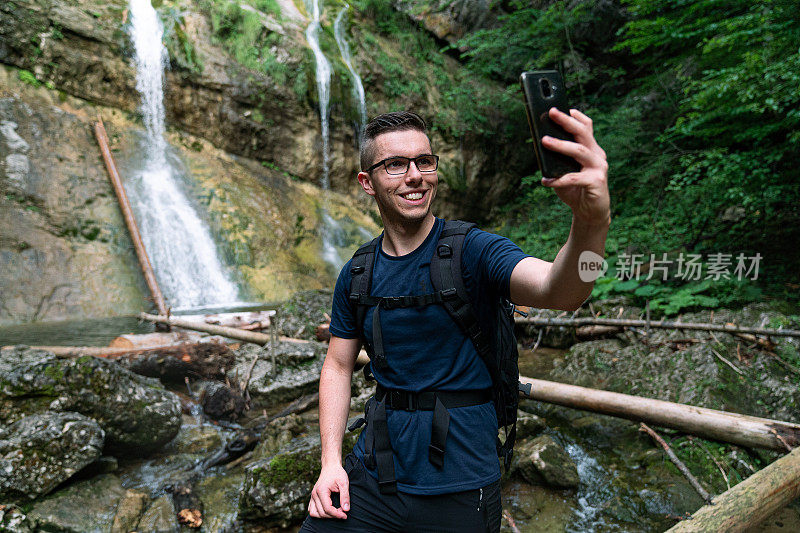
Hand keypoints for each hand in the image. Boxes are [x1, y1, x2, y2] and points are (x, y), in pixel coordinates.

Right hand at [308, 463, 349, 519]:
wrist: (330, 466)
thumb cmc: (337, 473)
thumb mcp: (344, 483)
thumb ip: (345, 496)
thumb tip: (346, 510)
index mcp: (321, 491)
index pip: (327, 509)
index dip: (337, 514)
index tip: (345, 515)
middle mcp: (314, 494)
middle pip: (322, 513)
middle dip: (333, 515)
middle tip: (343, 512)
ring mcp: (312, 496)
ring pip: (314, 513)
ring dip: (325, 516)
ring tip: (335, 512)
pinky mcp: (313, 497)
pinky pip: (312, 510)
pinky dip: (319, 513)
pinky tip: (329, 511)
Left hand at [541, 108, 609, 226]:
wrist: (590, 213)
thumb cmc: (576, 190)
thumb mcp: (565, 171)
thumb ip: (557, 160)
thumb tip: (541, 146)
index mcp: (591, 150)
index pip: (586, 127)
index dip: (576, 116)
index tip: (563, 107)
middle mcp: (597, 155)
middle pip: (583, 133)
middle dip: (566, 121)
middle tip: (552, 113)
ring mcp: (599, 168)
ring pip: (579, 151)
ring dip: (561, 145)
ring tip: (544, 140)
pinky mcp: (597, 182)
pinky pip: (575, 178)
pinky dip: (559, 179)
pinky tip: (546, 181)